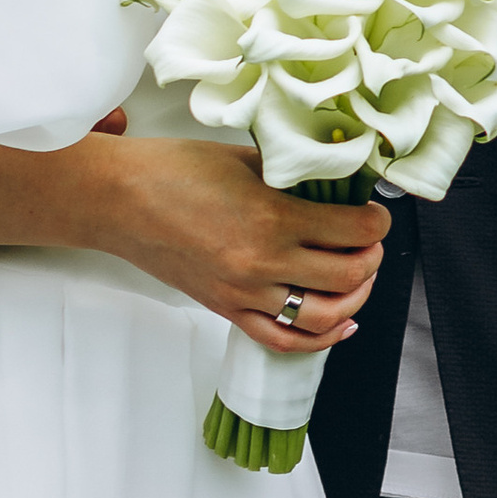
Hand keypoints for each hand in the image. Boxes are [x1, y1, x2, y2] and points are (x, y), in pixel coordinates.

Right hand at [73, 132, 388, 349]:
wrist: (118, 200)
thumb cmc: (173, 171)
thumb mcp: (245, 158)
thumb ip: (293, 176)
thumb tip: (337, 182)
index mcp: (272, 217)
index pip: (354, 231)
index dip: (378, 222)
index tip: (376, 213)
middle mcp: (263, 263)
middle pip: (349, 275)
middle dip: (372, 257)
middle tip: (370, 241)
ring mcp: (245, 293)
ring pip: (325, 315)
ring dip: (355, 298)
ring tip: (358, 277)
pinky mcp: (227, 310)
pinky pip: (284, 339)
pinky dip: (321, 339)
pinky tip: (340, 324)